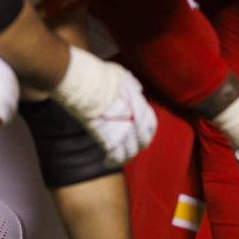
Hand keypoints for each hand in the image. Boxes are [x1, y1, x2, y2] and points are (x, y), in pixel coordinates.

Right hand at [52, 48, 157, 166]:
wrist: (87, 83)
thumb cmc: (102, 77)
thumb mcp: (123, 76)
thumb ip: (132, 84)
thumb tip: (137, 88)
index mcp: (141, 106)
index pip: (151, 124)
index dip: (147, 132)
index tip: (141, 135)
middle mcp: (136, 121)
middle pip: (142, 141)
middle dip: (136, 146)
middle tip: (129, 149)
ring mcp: (124, 131)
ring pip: (130, 152)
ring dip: (124, 157)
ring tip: (116, 159)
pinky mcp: (109, 139)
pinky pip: (116, 156)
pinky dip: (112, 161)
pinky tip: (107, 162)